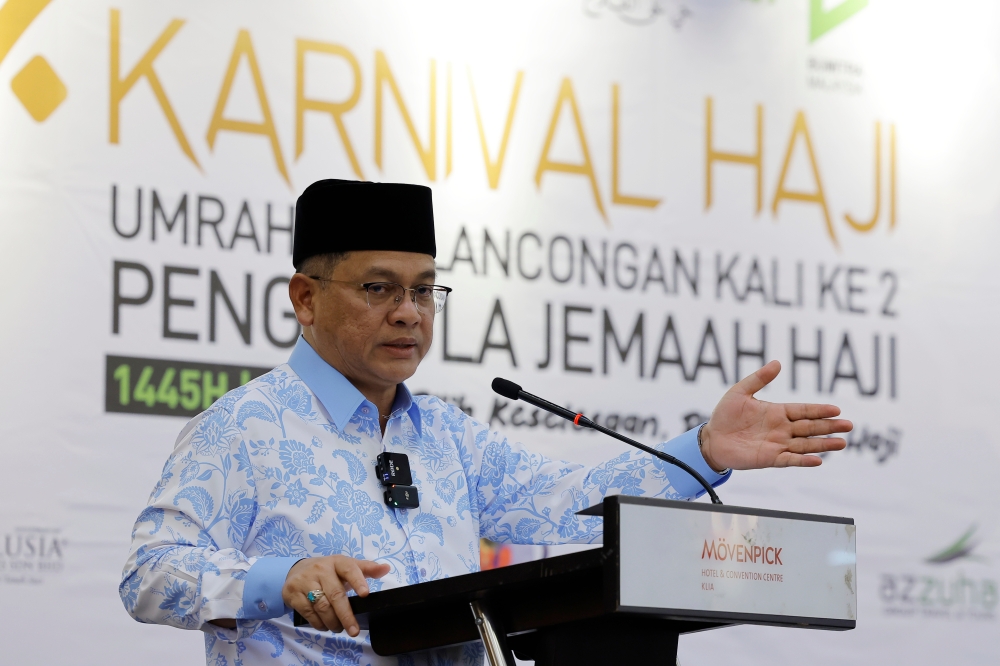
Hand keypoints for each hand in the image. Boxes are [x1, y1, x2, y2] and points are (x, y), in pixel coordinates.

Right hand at [282, 556, 390, 635]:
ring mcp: (305, 581)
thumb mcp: (346, 566)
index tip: (365, 594)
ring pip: (321, 606)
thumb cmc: (328, 571)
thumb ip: (366, 569)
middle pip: (335, 594)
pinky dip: (318, 623)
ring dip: (332, 621)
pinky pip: (308, 612)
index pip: (349, 568)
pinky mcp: (293, 593)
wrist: (296, 570)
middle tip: (353, 630)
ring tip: (339, 628)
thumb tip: (386, 568)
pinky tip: (324, 626)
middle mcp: (321, 569)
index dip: (358, 581)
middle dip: (346, 615)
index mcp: (337, 562)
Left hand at [700, 360, 851, 470]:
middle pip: (810, 427)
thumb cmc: (725, 415)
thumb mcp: (740, 392)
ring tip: (842, 443)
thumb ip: (759, 379)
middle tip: (849, 426)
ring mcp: (777, 444)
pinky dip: (803, 460)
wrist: (711, 438)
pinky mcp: (769, 459)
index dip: (819, 410)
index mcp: (777, 412)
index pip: (804, 411)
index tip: (836, 410)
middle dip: (829, 427)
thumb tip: (777, 363)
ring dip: (823, 445)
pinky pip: (790, 459)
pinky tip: (818, 460)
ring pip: (805, 444)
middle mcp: (781, 429)